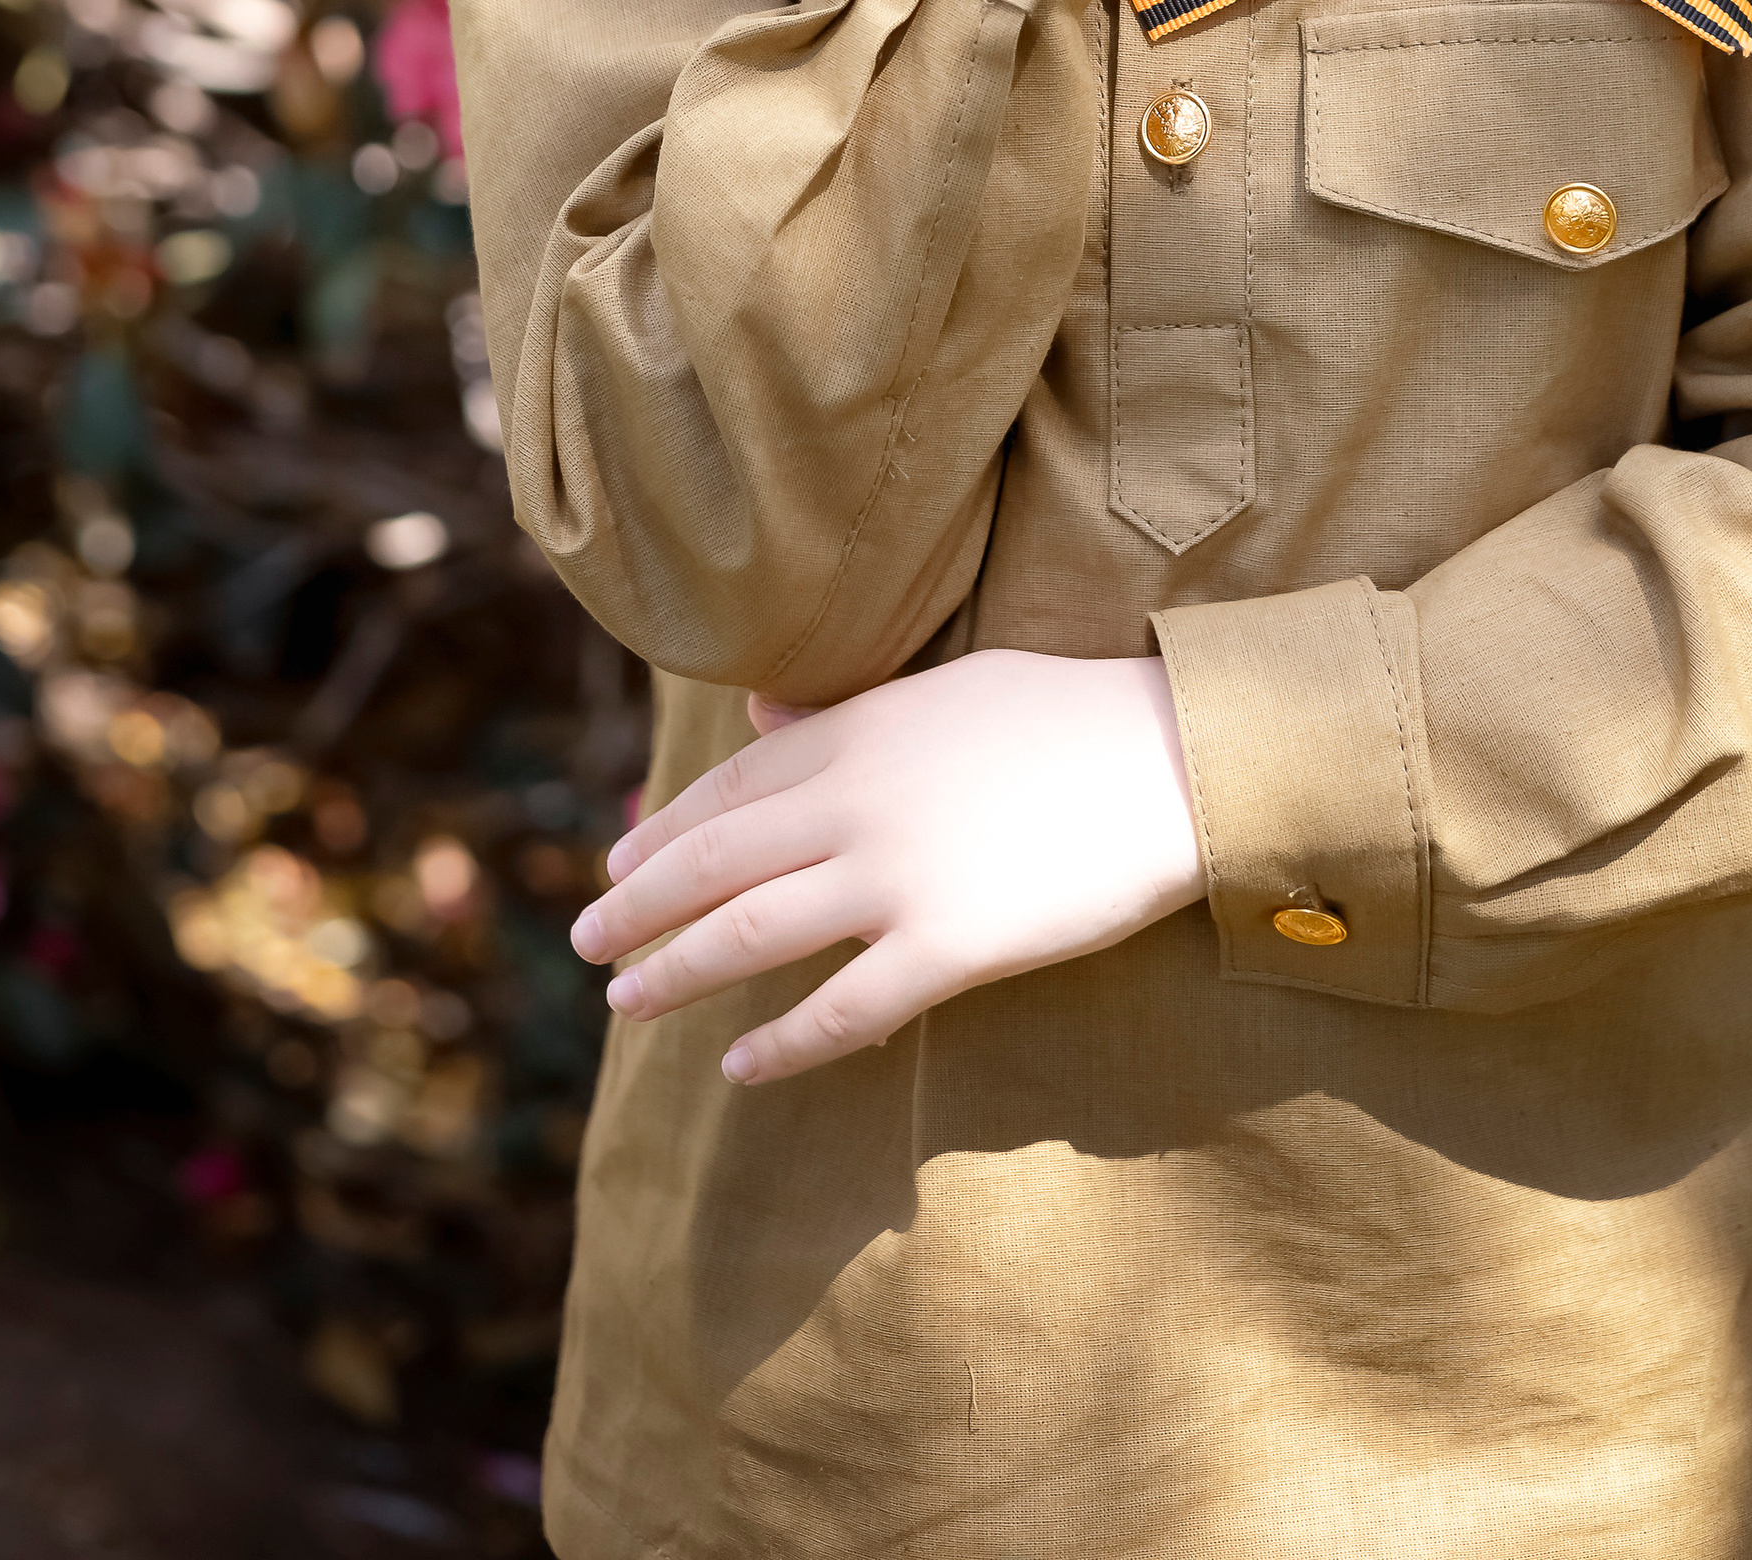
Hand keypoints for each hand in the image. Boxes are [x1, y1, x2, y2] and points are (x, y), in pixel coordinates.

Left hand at [570, 650, 1207, 1081]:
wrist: (1167, 759)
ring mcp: (899, 877)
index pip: (726, 793)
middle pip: (713, 864)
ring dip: (675, 972)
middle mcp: (856, 802)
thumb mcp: (940, 688)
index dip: (660, 836)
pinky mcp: (950, 948)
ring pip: (750, 934)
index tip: (615, 866)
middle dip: (636, 907)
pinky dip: (779, 1043)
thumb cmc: (1061, 717)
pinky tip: (738, 1064)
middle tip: (584, 941)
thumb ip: (843, 709)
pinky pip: (842, 1011)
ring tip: (628, 1003)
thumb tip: (756, 715)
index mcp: (854, 732)